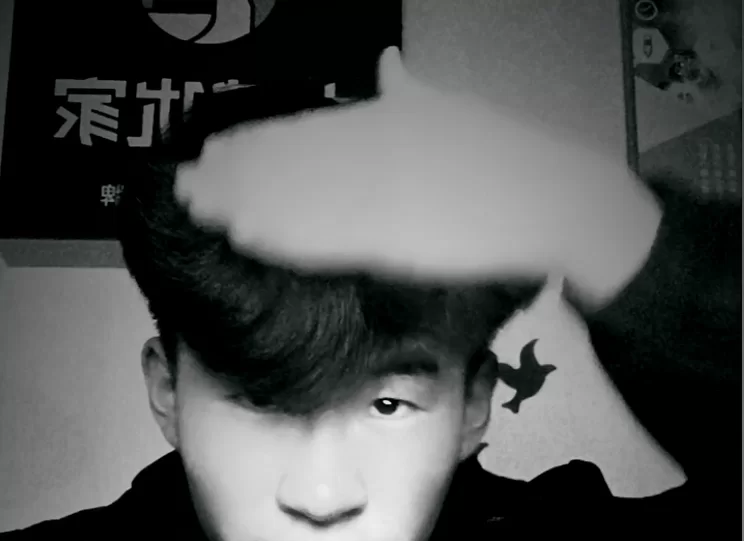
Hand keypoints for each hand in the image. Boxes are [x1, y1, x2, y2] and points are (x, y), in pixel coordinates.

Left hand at [176, 47, 661, 306]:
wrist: (547, 199)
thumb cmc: (504, 160)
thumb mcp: (450, 110)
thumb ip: (410, 94)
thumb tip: (388, 64)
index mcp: (381, 122)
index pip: (304, 135)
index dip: (254, 147)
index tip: (216, 152)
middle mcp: (370, 153)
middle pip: (286, 164)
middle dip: (232, 177)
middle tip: (186, 187)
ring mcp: (375, 195)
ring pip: (293, 199)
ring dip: (240, 205)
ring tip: (198, 210)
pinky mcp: (388, 236)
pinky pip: (322, 237)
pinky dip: (279, 235)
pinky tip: (242, 234)